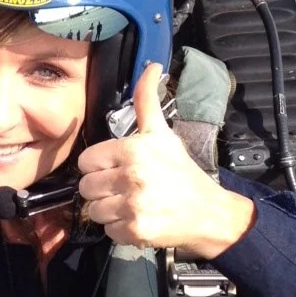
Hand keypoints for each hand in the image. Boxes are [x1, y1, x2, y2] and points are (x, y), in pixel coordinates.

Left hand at [78, 63, 254, 257]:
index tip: (116, 170)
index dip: (98, 167)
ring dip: (108, 211)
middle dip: (101, 190)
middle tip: (123, 189)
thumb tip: (151, 65)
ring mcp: (133, 204)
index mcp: (133, 149)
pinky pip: (107, 231)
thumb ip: (146, 101)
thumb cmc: (181, 171)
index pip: (86, 161)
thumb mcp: (162, 134)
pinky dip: (119, 229)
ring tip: (130, 205)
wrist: (209, 212)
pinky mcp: (136, 230)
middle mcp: (131, 175)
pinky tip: (137, 219)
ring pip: (93, 211)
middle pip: (86, 187)